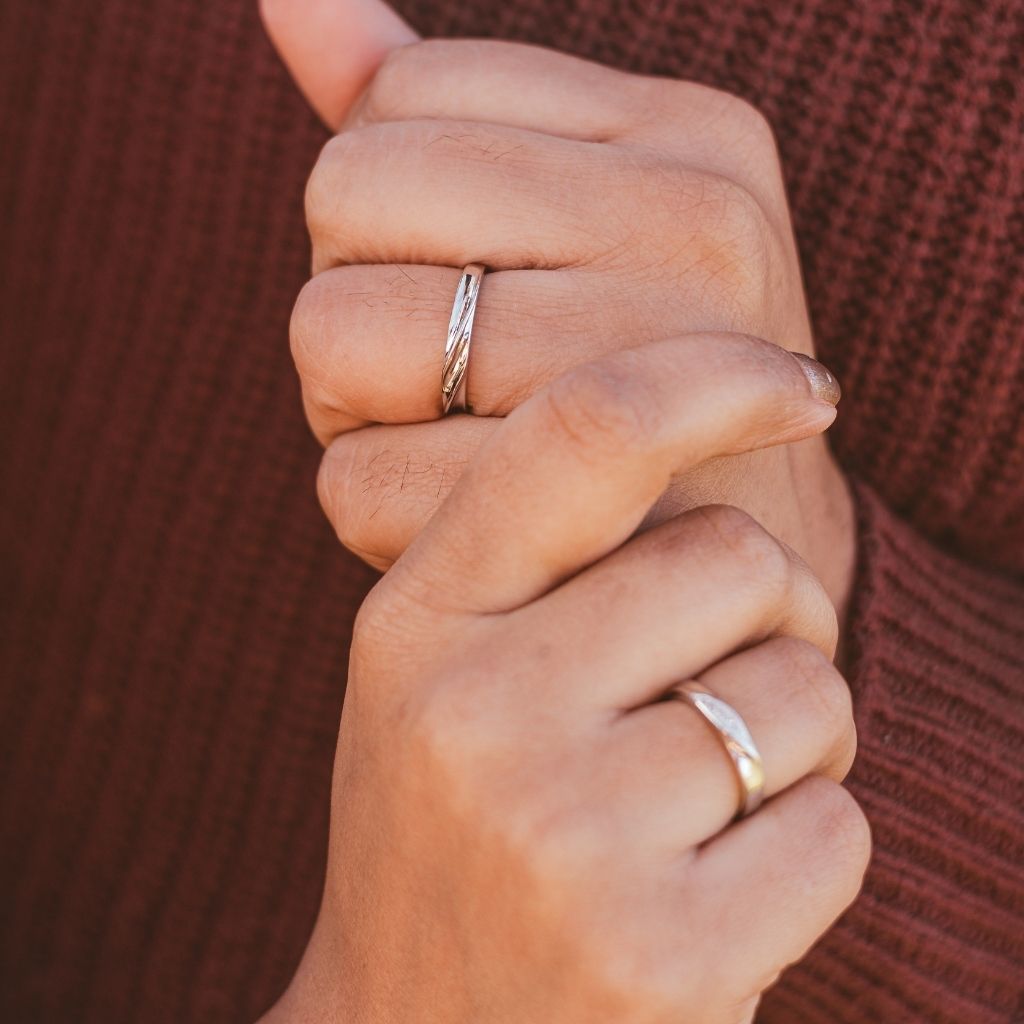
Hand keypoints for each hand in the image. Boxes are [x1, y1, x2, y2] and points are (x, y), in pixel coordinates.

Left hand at [261, 16, 855, 618]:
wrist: (751, 563)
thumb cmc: (646, 387)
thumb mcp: (581, 223)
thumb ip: (442, 116)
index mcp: (688, 134)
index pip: (400, 102)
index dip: (384, 210)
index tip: (461, 282)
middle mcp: (696, 220)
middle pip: (348, 197)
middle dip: (359, 296)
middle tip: (435, 371)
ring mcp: (653, 357)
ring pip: (334, 333)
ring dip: (353, 404)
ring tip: (447, 432)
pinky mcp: (577, 509)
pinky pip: (357, 478)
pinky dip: (374, 505)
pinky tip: (460, 510)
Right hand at [261, 334, 869, 1023]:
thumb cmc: (451, 829)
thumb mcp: (443, 673)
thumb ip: (543, 559)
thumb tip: (718, 428)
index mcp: (417, 619)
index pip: (586, 430)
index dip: (713, 375)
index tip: (802, 385)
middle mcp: (475, 712)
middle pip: (738, 557)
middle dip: (773, 608)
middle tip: (715, 681)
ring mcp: (562, 837)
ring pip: (806, 692)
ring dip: (794, 738)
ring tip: (696, 804)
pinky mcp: (658, 956)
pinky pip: (836, 827)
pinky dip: (809, 848)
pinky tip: (713, 894)